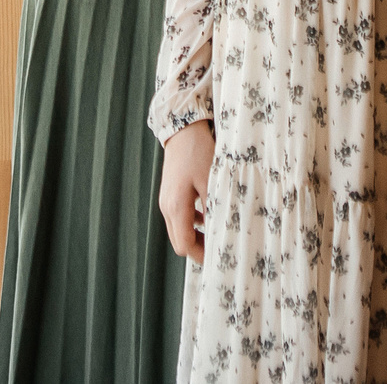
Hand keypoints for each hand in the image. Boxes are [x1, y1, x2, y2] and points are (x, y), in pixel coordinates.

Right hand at [158, 121, 214, 263]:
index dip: (201, 255)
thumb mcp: (211, 182)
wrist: (183, 130)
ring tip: (216, 231)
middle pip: (179, 241)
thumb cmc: (198, 153)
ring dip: (195, 235)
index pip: (184, 246)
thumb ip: (214, 209)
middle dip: (198, 248)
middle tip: (219, 246)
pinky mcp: (169, 194)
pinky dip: (191, 223)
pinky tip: (207, 214)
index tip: (218, 255)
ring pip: (178, 230)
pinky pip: (178, 217)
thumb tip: (220, 231)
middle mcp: (167, 207)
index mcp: (176, 207)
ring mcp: (166, 200)